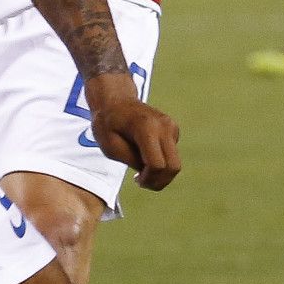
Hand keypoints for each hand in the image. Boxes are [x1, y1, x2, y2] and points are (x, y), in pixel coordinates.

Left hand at [85, 76, 181, 191]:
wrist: (116, 100)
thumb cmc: (108, 123)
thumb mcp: (110, 146)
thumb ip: (131, 160)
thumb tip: (150, 172)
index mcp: (146, 127)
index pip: (156, 164)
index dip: (148, 179)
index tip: (136, 180)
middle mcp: (164, 126)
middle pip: (173, 166)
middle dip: (159, 181)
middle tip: (143, 183)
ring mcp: (171, 126)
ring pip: (175, 163)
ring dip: (161, 174)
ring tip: (143, 173)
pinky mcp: (173, 130)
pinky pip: (172, 156)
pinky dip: (162, 163)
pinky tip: (146, 158)